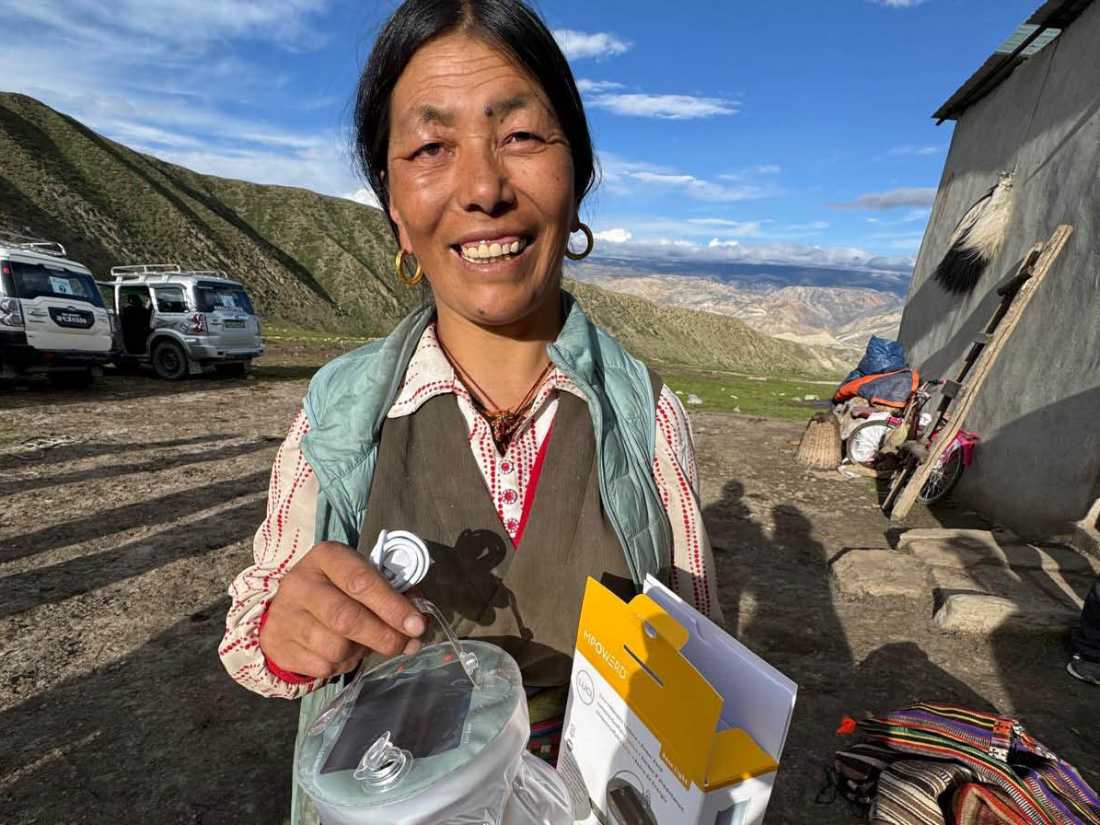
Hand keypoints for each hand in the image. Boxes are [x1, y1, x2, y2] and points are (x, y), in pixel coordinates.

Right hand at [259, 541, 425, 678]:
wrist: (285, 611)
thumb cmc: (337, 590)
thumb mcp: (361, 578)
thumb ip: (393, 594)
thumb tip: (419, 624)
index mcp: (327, 557)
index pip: (361, 581)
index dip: (393, 606)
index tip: (416, 625)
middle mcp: (301, 583)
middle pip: (346, 618)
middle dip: (383, 636)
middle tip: (404, 645)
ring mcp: (286, 616)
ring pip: (335, 647)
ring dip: (359, 653)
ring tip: (361, 643)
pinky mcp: (279, 645)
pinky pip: (322, 667)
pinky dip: (341, 666)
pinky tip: (340, 652)